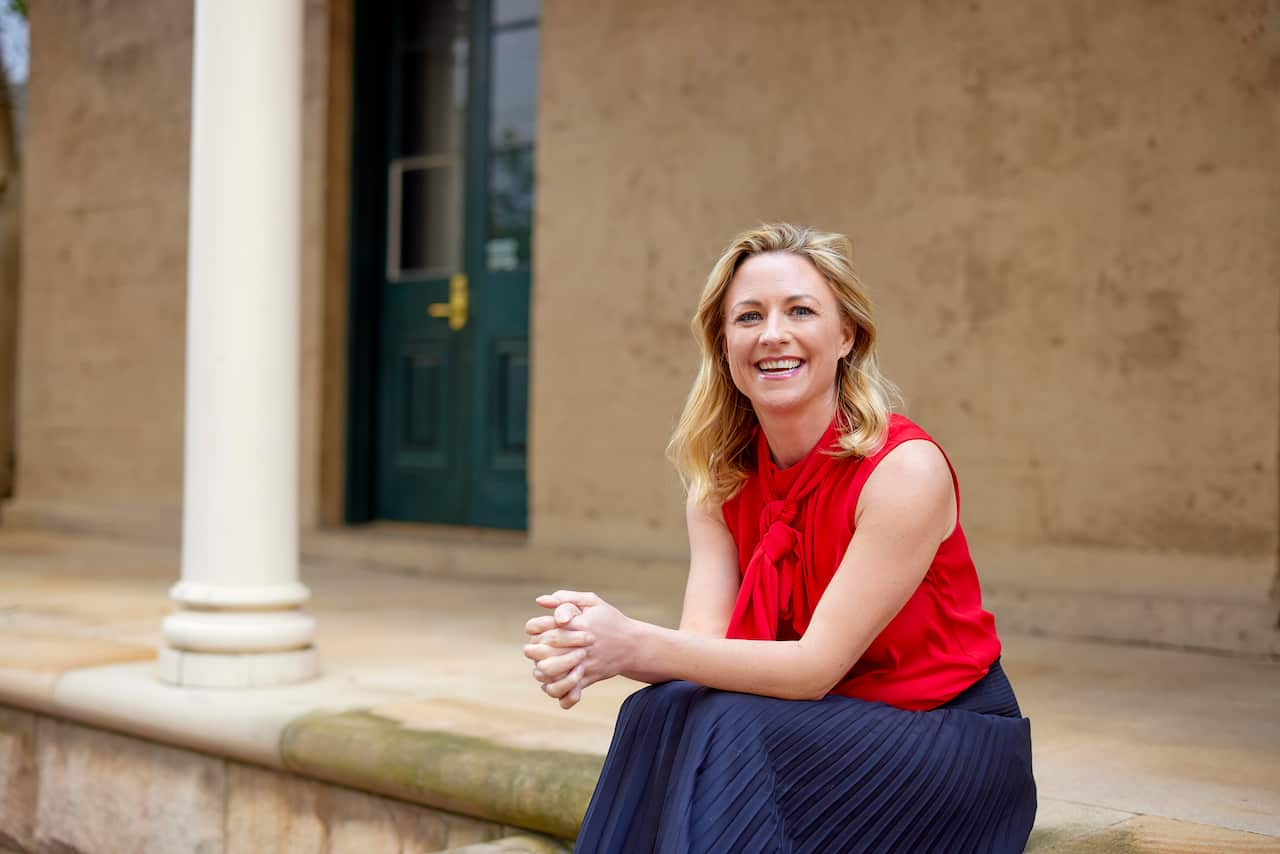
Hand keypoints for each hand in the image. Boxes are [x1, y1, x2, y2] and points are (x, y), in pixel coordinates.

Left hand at [525, 591, 634, 708]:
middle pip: (546, 651)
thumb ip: (565, 599)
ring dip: (541, 670)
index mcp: (580, 624)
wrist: (633, 645)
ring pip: (553, 673)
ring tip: (538, 666)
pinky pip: (567, 689)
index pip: (547, 626)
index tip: (533, 629)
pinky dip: (555, 687)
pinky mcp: (589, 677)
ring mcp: (585, 663)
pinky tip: (551, 681)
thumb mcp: (592, 602)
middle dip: (533, 650)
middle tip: (530, 649)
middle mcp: (581, 645)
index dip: (534, 627)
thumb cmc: (610, 620)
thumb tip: (540, 601)